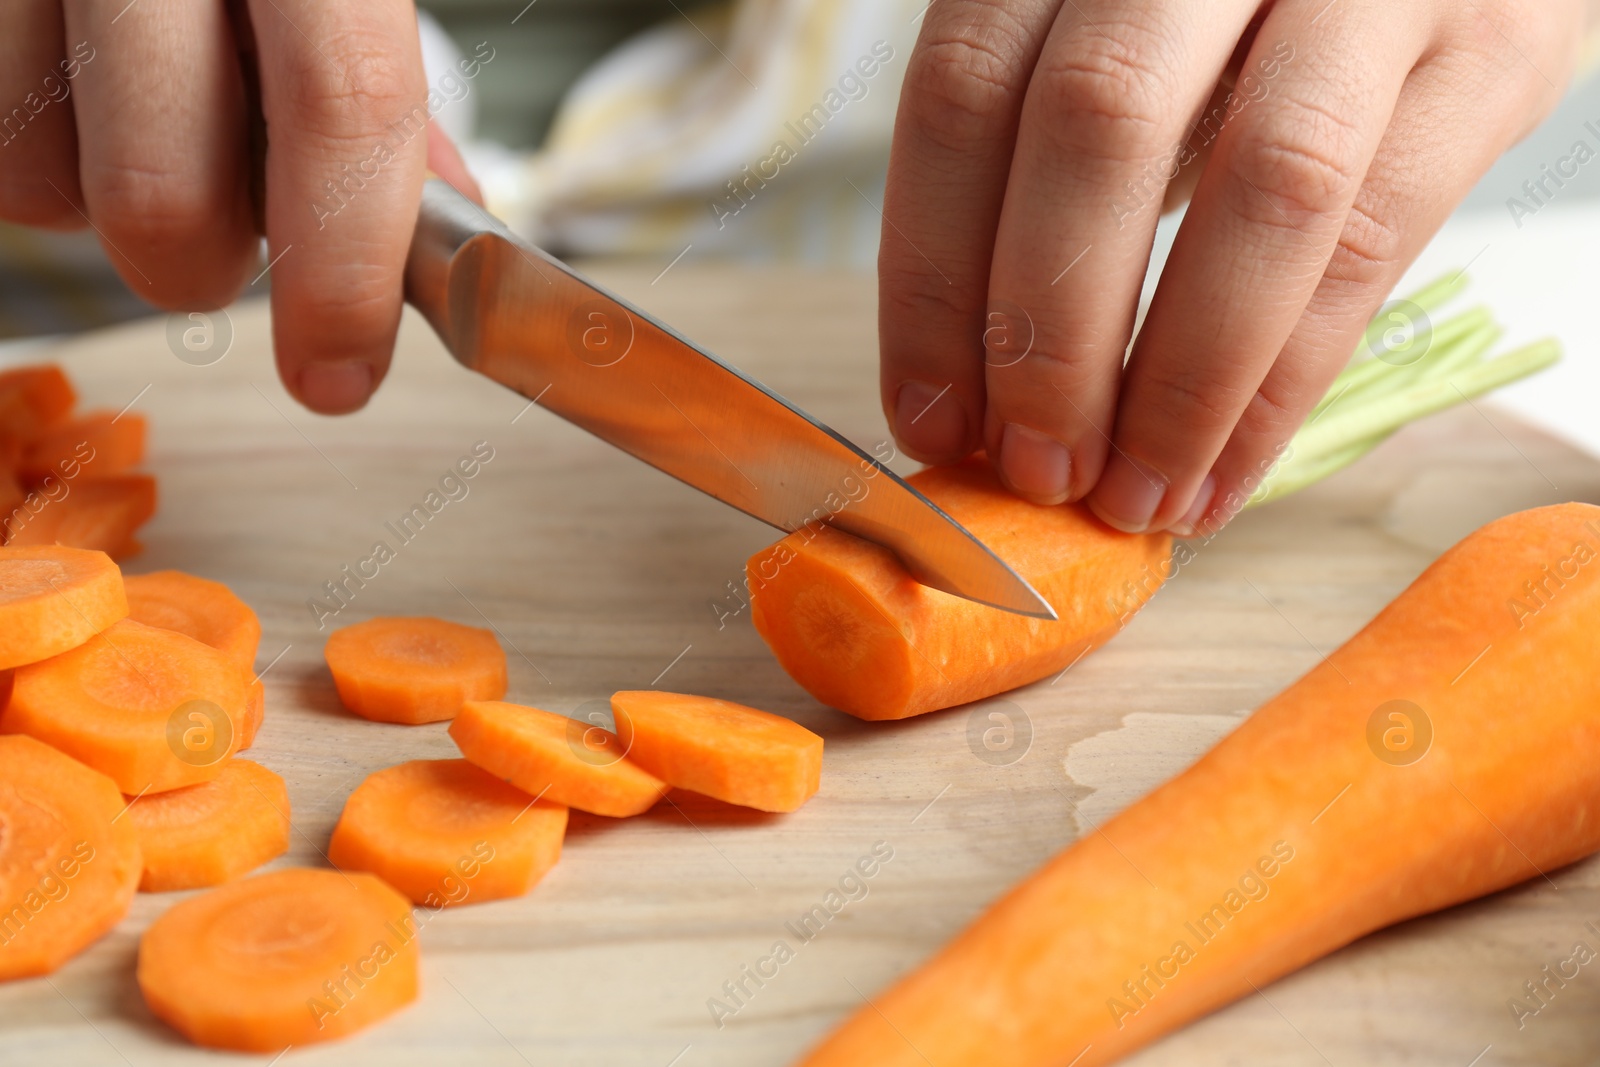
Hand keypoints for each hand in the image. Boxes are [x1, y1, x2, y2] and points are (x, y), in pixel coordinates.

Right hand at [0, 1, 478, 414]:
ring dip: (111, 211)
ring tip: (151, 132)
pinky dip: (42, 163)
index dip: (346, 275)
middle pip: (164, 189)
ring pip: (45, 180)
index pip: (342, 108)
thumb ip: (377, 80)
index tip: (340, 374)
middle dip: (204, 269)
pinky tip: (85, 99)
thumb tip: (433, 231)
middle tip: (230, 248)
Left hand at [880, 0, 1581, 533]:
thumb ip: (1055, 173)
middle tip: (1033, 468)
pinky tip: (1219, 474)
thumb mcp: (1123, 58)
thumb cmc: (1243, 26)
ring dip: (1175, 384)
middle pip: (1094, 126)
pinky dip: (1278, 390)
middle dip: (1047, 334)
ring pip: (1259, 190)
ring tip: (1130, 498)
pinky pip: (1372, 246)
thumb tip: (982, 388)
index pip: (966, 88)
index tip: (929, 417)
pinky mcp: (1491, 51)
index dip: (932, 274)